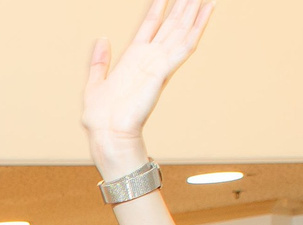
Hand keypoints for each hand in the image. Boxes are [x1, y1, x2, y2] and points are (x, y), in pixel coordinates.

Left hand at [82, 0, 215, 174]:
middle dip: (182, 5)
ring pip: (182, 29)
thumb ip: (99, 61)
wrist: (107, 134)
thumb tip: (102, 39)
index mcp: (134, 59)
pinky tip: (207, 9)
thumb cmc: (101, 118)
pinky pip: (185, 44)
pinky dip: (197, 26)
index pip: (150, 26)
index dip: (158, 8)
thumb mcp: (94, 83)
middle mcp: (150, 58)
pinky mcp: (163, 70)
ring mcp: (158, 63)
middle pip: (171, 24)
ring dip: (193, 9)